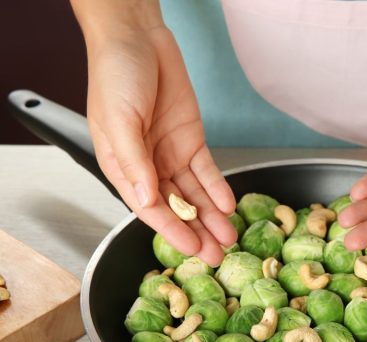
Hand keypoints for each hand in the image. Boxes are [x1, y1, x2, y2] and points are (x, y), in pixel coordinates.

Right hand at [86, 25, 235, 265]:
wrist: (137, 38)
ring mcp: (171, 154)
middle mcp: (148, 166)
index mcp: (123, 167)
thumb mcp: (119, 120)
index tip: (191, 250)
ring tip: (229, 238)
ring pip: (195, 194)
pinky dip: (218, 187)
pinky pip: (207, 170)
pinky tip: (229, 205)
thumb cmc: (115, 74)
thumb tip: (146, 200)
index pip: (149, 209)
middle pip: (176, 207)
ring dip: (211, 216)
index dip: (171, 231)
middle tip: (217, 256)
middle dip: (197, 232)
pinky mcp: (191, 140)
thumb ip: (134, 163)